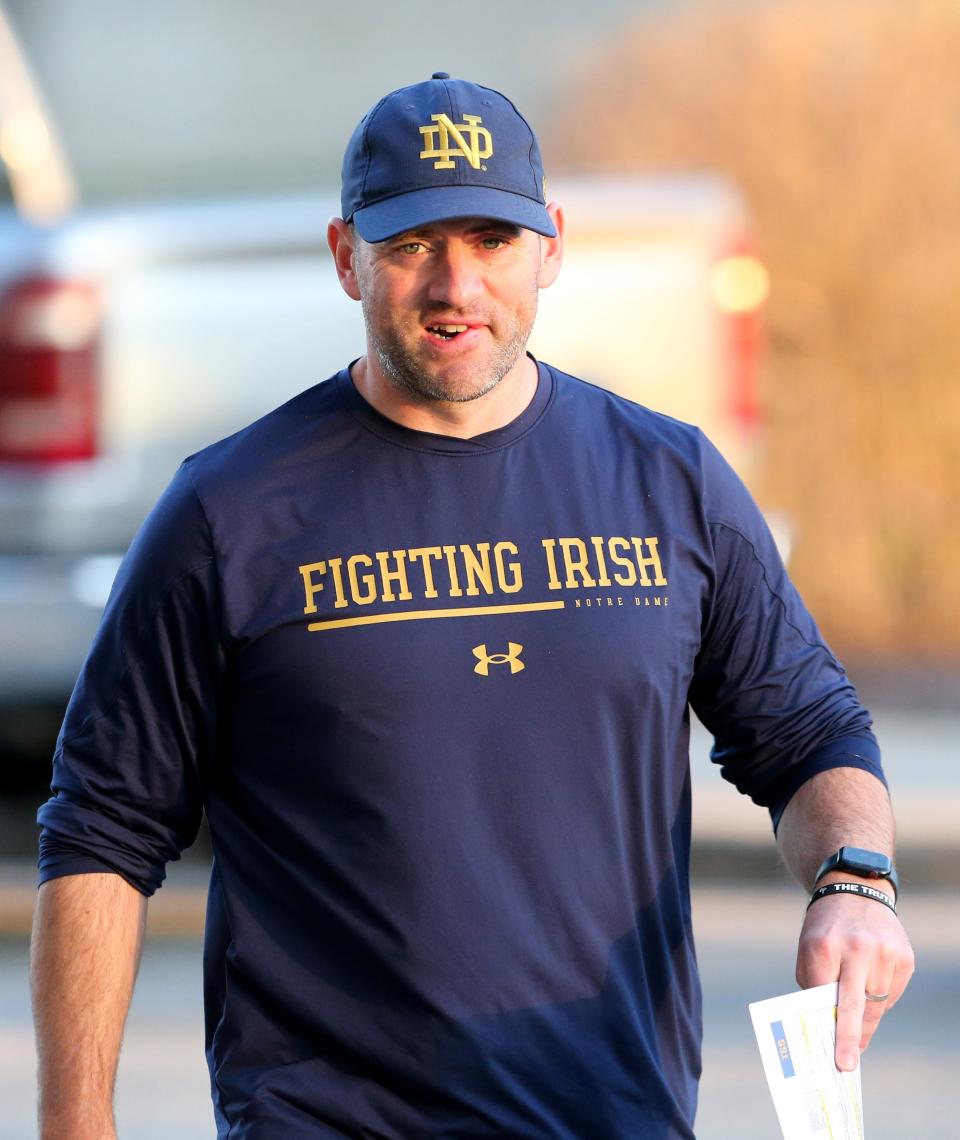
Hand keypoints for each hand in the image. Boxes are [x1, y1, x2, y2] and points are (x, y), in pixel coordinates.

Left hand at [796, 884, 914, 1070]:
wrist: (855, 889)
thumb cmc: (826, 926)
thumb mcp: (808, 946)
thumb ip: (814, 982)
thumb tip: (825, 1025)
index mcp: (824, 947)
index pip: (823, 997)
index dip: (825, 1026)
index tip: (827, 1051)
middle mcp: (857, 950)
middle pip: (854, 1006)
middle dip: (849, 1038)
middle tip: (846, 1064)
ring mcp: (884, 954)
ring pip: (876, 1004)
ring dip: (865, 1020)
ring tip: (856, 1034)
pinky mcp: (904, 957)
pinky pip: (891, 993)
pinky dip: (880, 998)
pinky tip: (870, 990)